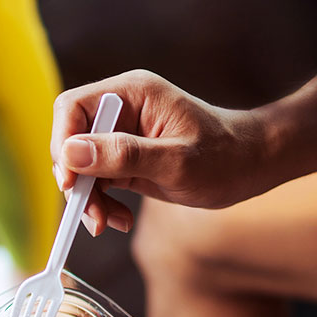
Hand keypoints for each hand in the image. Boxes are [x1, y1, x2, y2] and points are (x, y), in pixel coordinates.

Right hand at [51, 71, 270, 235]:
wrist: (253, 166)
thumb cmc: (225, 157)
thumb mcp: (175, 161)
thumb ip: (123, 155)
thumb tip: (71, 154)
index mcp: (132, 93)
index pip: (72, 109)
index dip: (63, 144)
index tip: (70, 183)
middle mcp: (122, 110)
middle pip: (72, 140)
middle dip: (76, 181)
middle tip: (91, 214)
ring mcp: (123, 135)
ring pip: (81, 166)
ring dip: (88, 198)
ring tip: (109, 223)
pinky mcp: (127, 158)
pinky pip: (98, 181)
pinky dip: (102, 204)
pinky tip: (120, 219)